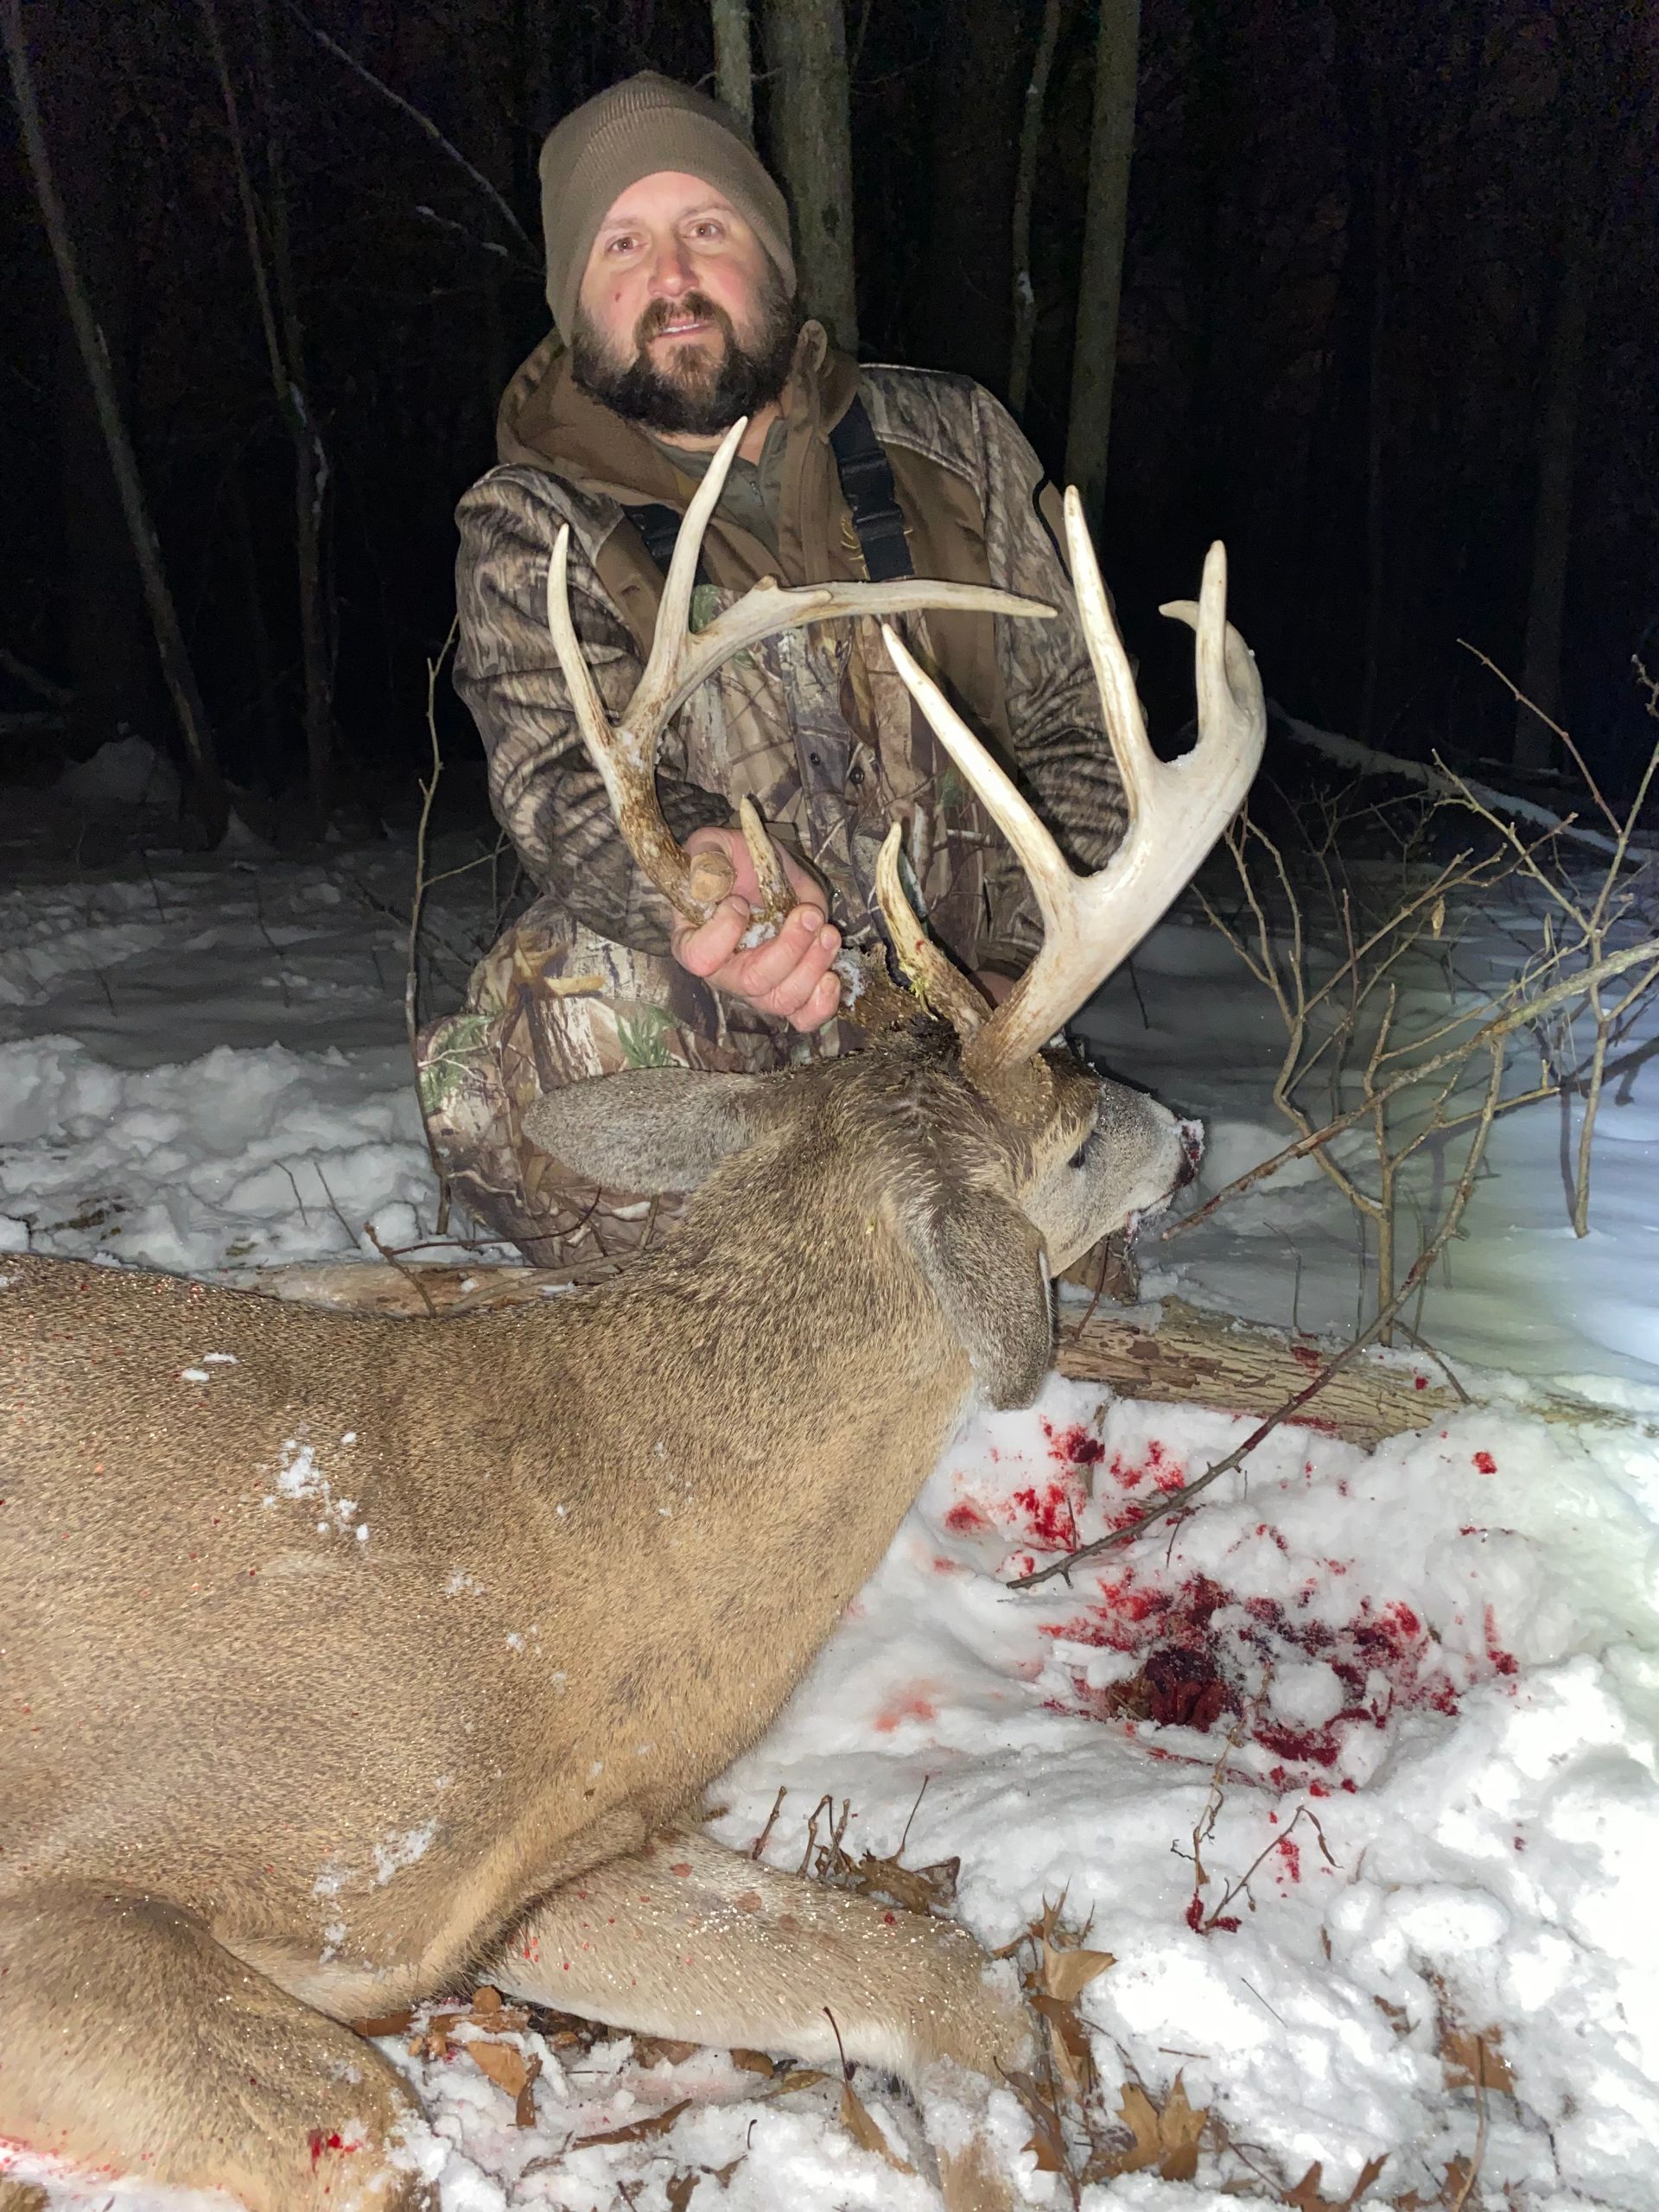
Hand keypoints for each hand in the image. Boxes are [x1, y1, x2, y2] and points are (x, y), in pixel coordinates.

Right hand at [672, 826, 843, 1031]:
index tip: (739, 902)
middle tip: (809, 915)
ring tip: (828, 932)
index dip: (723, 933)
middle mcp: (726, 972)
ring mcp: (761, 986)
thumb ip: (706, 858)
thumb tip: (707, 882)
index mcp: (695, 941)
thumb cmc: (734, 862)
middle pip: (753, 982)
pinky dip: (821, 1005)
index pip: (700, 958)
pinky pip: (803, 1017)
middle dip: (788, 949)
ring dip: (812, 966)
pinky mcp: (792, 990)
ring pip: (784, 999)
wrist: (767, 872)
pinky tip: (831, 977)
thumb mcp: (715, 847)